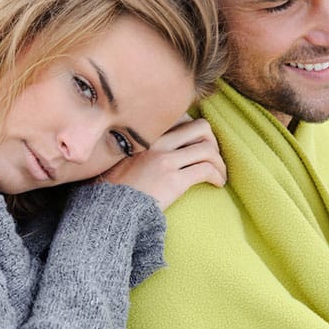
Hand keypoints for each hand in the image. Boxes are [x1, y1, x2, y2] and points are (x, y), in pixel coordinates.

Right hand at [100, 117, 225, 210]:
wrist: (109, 211)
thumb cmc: (115, 188)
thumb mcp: (123, 157)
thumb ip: (142, 147)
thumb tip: (163, 148)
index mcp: (146, 136)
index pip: (181, 117)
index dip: (195, 130)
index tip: (198, 144)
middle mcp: (157, 143)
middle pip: (201, 127)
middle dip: (213, 142)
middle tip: (212, 158)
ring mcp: (165, 161)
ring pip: (208, 149)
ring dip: (219, 162)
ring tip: (219, 174)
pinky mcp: (173, 181)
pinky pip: (206, 170)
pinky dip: (217, 176)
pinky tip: (217, 184)